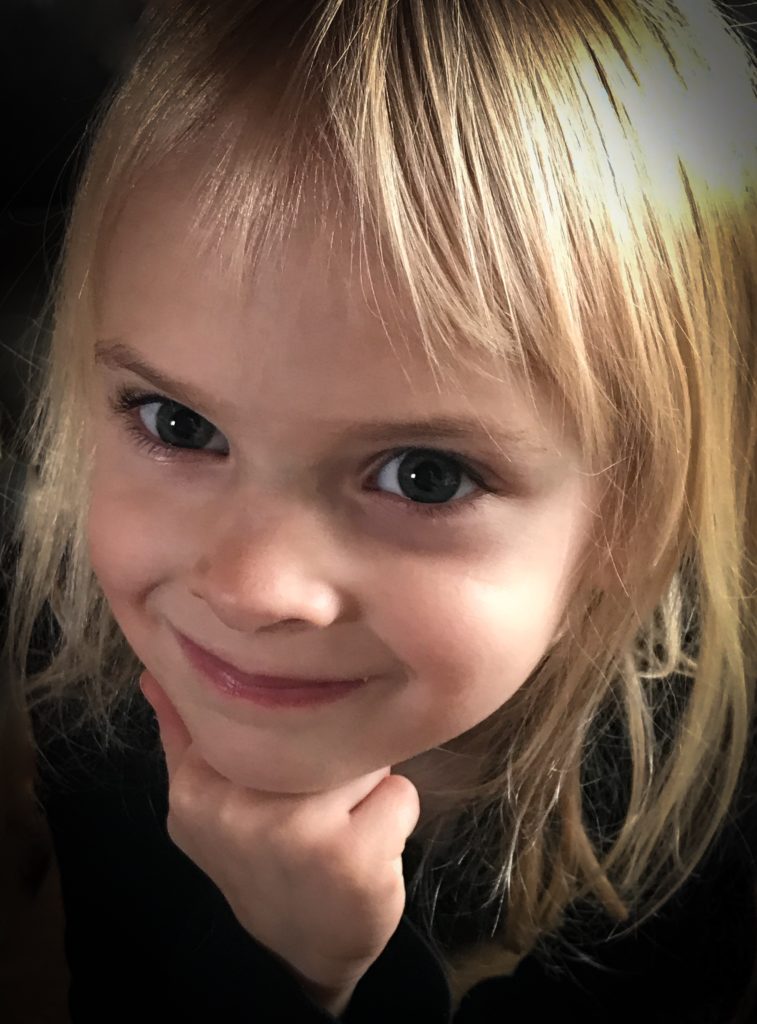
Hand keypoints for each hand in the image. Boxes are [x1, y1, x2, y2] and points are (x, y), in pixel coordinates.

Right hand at [139, 670, 420, 1012]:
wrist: (299, 950)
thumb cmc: (259, 857)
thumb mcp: (206, 801)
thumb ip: (184, 733)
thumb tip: (155, 671)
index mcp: (198, 787)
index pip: (265, 706)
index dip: (293, 724)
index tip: (289, 763)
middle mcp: (239, 807)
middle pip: (321, 727)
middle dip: (333, 758)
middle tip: (317, 805)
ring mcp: (294, 833)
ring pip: (364, 758)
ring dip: (369, 788)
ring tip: (343, 824)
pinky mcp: (350, 858)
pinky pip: (400, 794)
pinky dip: (397, 817)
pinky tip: (369, 849)